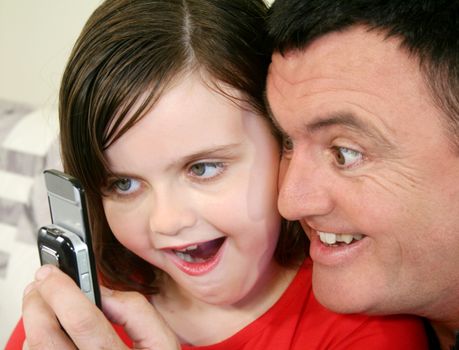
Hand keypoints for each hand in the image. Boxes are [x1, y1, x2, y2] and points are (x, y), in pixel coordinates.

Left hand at [22, 264, 179, 349]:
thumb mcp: (161, 342)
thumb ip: (137, 311)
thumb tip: (102, 291)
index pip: (83, 321)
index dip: (63, 291)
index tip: (52, 272)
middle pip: (45, 337)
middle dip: (37, 301)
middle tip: (41, 283)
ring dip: (35, 319)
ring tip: (45, 303)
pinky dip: (36, 340)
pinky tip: (52, 330)